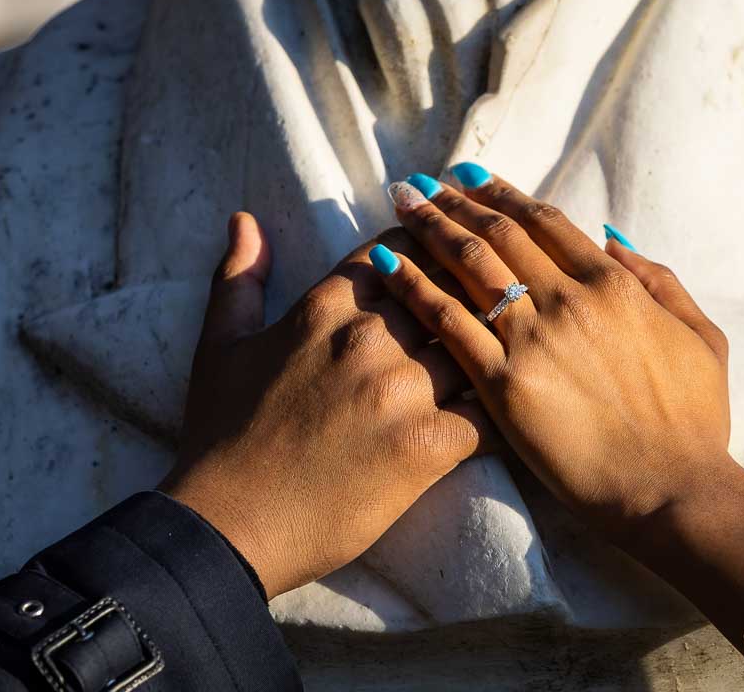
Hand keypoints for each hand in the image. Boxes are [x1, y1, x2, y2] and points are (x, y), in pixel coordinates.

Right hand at [160, 213, 491, 598]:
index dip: (426, 249)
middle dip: (471, 289)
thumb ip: (239, 276)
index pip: (398, 250)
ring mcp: (403, 391)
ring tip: (524, 343)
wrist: (229, 525)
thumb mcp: (220, 345)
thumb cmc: (220, 436)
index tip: (443, 254)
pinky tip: (523, 404)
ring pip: (475, 343)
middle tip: (501, 290)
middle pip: (447, 290)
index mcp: (325, 307)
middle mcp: (369, 339)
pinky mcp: (429, 445)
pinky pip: (490, 410)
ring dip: (496, 344)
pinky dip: (507, 405)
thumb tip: (244, 218)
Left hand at [374, 169, 730, 542]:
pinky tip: (385, 264)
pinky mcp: (502, 384)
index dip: (502, 193)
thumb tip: (611, 237)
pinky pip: (448, 323)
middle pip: (497, 234)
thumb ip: (660, 279)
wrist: (672, 489)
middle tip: (419, 181)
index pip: (545, 221)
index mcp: (613, 284)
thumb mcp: (701, 336)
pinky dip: (414, 287)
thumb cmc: (696, 422)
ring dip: (428, 228)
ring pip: (467, 265)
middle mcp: (567, 299)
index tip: (469, 176)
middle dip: (453, 201)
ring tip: (399, 204)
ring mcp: (532, 339)